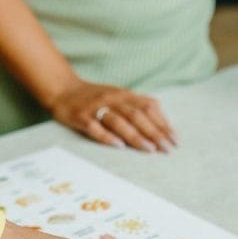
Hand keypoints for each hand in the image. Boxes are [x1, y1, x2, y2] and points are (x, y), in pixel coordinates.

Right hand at [48, 79, 175, 152]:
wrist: (62, 89)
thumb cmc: (94, 97)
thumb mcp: (118, 96)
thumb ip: (137, 107)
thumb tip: (161, 125)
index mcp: (124, 94)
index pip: (149, 107)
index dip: (163, 123)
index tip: (175, 139)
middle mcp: (112, 99)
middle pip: (137, 115)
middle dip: (154, 133)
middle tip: (167, 148)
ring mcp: (96, 108)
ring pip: (119, 122)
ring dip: (136, 136)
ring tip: (150, 149)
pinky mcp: (81, 117)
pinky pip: (95, 128)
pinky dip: (107, 137)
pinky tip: (119, 147)